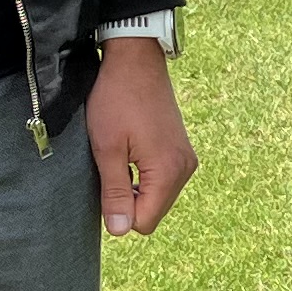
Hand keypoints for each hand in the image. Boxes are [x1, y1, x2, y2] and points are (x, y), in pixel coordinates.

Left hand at [86, 39, 196, 235]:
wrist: (136, 59)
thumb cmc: (116, 99)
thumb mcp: (107, 148)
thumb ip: (115, 192)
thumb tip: (120, 231)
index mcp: (168, 172)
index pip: (144, 222)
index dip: (119, 211)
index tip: (105, 181)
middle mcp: (185, 169)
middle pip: (153, 212)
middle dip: (129, 200)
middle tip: (111, 166)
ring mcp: (186, 158)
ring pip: (158, 197)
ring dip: (136, 186)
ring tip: (121, 155)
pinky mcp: (182, 149)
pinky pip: (163, 180)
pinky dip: (145, 175)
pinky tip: (131, 151)